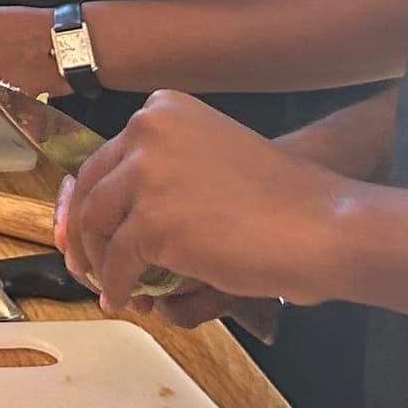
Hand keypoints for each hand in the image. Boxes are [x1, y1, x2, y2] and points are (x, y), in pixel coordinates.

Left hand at [56, 92, 355, 317]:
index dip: (91, 201)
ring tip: (110, 286)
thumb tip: (105, 211)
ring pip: (95, 227)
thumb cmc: (280, 200)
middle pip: (91, 191)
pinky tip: (126, 299)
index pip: (105, 158)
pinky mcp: (151, 222)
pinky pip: (117, 263)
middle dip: (84, 234)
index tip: (86, 231)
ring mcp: (146, 174)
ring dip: (98, 263)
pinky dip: (117, 286)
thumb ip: (161, 172)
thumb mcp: (210, 159)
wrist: (323, 225)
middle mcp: (146, 129)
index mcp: (162, 108)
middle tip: (87, 265)